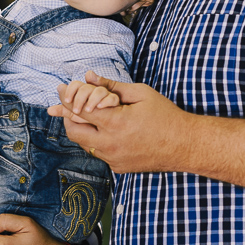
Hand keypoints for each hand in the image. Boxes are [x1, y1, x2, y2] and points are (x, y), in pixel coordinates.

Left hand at [49, 71, 188, 174]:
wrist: (184, 145)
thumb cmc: (166, 116)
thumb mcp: (140, 94)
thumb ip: (112, 85)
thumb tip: (89, 76)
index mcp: (115, 123)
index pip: (79, 110)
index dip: (66, 98)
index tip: (60, 89)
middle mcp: (110, 144)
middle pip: (74, 131)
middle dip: (67, 116)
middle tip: (67, 106)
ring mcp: (113, 158)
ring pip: (85, 144)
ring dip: (83, 129)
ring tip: (88, 116)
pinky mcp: (118, 167)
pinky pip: (99, 153)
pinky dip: (98, 141)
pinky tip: (107, 131)